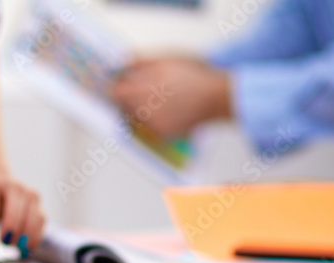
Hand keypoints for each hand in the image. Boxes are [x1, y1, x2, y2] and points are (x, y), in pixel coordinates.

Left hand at [0, 167, 44, 257]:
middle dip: (11, 228)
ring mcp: (25, 191)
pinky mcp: (36, 200)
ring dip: (25, 235)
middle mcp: (8, 184)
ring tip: (13, 247)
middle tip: (4, 243)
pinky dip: (35, 236)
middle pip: (15, 205)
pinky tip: (25, 247)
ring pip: (32, 213)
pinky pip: (41, 219)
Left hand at [111, 57, 231, 138]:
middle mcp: (144, 108)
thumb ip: (140, 61)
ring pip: (135, 117)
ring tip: (162, 99)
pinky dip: (154, 119)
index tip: (123, 84)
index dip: (119, 87)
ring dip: (141, 109)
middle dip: (130, 97)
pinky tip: (169, 110)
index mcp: (143, 89)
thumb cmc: (194, 74)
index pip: (116, 92)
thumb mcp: (167, 59)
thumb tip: (121, 63)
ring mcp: (153, 123)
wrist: (217, 96)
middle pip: (124, 106)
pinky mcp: (163, 133)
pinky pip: (149, 127)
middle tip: (146, 90)